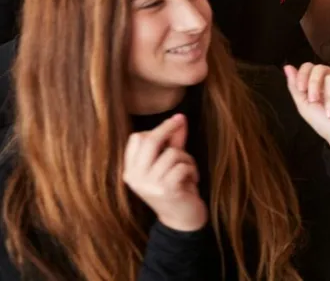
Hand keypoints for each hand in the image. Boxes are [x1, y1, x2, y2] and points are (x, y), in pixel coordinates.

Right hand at [122, 114, 207, 231]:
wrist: (181, 220)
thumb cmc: (177, 188)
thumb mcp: (171, 163)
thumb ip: (173, 141)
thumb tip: (179, 117)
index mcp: (131, 170)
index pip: (136, 139)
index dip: (156, 129)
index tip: (173, 123)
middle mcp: (135, 177)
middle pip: (150, 141)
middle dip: (168, 127)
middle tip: (181, 121)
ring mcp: (149, 184)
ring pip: (172, 154)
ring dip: (187, 159)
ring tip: (188, 171)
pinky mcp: (165, 190)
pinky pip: (182, 166)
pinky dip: (192, 170)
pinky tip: (191, 181)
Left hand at [285, 63, 329, 152]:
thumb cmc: (325, 124)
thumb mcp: (304, 106)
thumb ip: (295, 87)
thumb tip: (287, 67)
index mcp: (318, 83)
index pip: (309, 67)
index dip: (303, 75)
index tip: (301, 89)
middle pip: (320, 68)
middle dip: (314, 84)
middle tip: (314, 100)